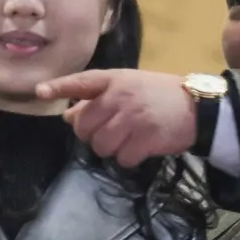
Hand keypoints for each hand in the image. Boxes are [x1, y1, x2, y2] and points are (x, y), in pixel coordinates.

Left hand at [37, 70, 196, 167]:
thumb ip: (99, 99)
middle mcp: (120, 96)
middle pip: (84, 126)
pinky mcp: (145, 138)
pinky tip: (142, 148)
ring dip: (111, 149)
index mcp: (115, 80)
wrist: (199, 108)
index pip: (82, 82)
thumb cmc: (161, 96)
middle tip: (112, 132)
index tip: (40, 91)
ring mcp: (132, 117)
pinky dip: (130, 159)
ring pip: (100, 146)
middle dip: (93, 135)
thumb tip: (68, 116)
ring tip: (129, 140)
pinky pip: (122, 159)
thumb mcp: (129, 88)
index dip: (60, 87)